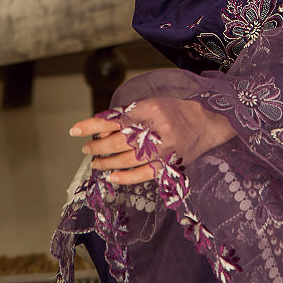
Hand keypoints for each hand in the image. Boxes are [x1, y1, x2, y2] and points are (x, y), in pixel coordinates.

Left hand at [69, 99, 236, 184]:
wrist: (206, 122)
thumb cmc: (176, 112)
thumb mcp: (152, 104)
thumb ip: (129, 115)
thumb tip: (102, 128)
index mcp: (150, 108)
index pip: (115, 118)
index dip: (93, 124)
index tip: (76, 130)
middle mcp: (156, 128)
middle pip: (119, 140)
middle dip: (98, 146)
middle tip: (87, 149)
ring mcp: (163, 149)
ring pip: (127, 159)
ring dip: (107, 163)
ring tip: (96, 164)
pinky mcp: (169, 165)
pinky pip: (142, 175)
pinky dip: (125, 177)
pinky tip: (113, 177)